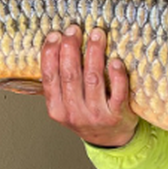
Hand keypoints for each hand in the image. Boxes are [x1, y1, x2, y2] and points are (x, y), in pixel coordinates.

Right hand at [41, 25, 138, 147]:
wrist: (111, 139)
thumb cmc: (87, 114)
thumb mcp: (66, 104)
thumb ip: (59, 82)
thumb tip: (54, 45)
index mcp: (57, 109)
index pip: (49, 78)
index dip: (50, 54)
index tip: (55, 35)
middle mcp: (75, 113)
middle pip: (70, 76)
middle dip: (71, 49)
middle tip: (75, 29)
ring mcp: (97, 115)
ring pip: (93, 79)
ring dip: (94, 54)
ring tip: (96, 34)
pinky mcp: (118, 114)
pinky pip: (118, 92)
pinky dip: (117, 75)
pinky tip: (115, 60)